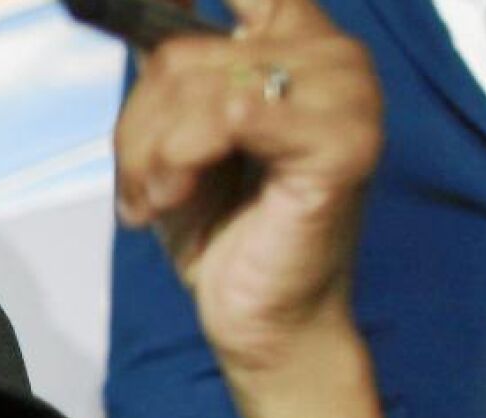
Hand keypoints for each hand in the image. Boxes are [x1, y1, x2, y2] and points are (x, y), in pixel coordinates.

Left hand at [115, 0, 381, 370]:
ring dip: (150, 153)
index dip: (183, 3)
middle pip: (183, 49)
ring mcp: (347, 94)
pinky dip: (178, 162)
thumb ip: (170, 69)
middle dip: (138, 126)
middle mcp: (333, 56)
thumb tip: (153, 5)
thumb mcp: (176, 137)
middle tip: (141, 185)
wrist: (259, 318)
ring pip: (195, 83)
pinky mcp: (342, 141)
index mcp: (299, 45)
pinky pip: (227, 115)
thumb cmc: (224, 232)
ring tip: (157, 200)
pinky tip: (175, 199)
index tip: (157, 4)